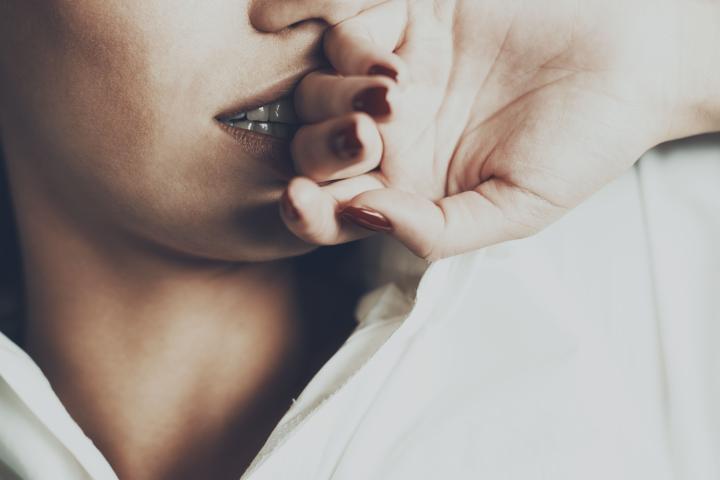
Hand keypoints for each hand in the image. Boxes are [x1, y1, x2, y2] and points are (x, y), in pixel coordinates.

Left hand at [281, 0, 719, 259]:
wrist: (632, 64)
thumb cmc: (583, 143)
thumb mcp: (516, 208)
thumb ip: (438, 228)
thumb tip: (362, 218)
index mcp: (410, 188)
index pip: (334, 211)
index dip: (307, 212)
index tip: (301, 201)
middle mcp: (392, 137)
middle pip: (313, 150)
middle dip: (320, 149)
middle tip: (368, 136)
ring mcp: (395, 78)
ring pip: (318, 89)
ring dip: (334, 93)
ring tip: (397, 90)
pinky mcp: (409, 19)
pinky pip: (346, 26)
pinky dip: (347, 36)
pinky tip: (386, 53)